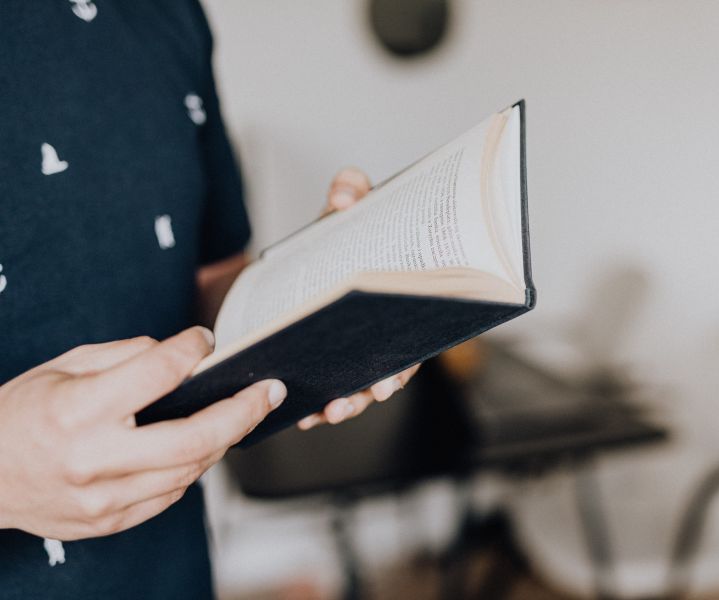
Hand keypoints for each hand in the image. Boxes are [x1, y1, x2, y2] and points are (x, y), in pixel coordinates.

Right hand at [0, 327, 285, 539]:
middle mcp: (95, 458)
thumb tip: (183, 353)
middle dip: (244, 410)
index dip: (192, 349)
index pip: (158, 372)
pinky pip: (172, 493)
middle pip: (196, 436)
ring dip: (224, 439)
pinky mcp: (110, 521)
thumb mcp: (63, 367)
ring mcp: (104, 497)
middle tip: (271, 391)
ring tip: (241, 415)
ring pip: (192, 469)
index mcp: (79, 409)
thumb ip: (126, 357)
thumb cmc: (20, 415)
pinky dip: (192, 467)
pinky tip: (199, 447)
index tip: (207, 340)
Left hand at [297, 167, 420, 429]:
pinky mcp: (324, 358)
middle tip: (349, 402)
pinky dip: (316, 406)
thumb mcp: (347, 203)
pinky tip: (304, 417)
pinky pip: (326, 390)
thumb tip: (344, 199)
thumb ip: (350, 188)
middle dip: (366, 393)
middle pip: (382, 375)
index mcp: (394, 304)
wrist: (306, 248)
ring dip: (344, 406)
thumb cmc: (341, 231)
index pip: (408, 343)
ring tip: (326, 413)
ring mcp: (352, 350)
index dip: (401, 367)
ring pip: (355, 389)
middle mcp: (379, 334)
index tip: (388, 380)